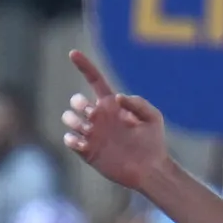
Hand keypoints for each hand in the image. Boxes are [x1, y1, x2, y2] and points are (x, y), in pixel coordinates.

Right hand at [59, 50, 169, 189]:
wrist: (150, 169)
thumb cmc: (153, 142)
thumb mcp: (152, 117)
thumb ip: (138, 103)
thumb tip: (116, 98)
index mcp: (111, 105)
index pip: (94, 80)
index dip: (84, 66)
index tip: (73, 53)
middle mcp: (99, 117)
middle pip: (76, 100)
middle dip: (79, 104)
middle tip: (93, 114)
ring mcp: (92, 134)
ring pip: (68, 118)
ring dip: (75, 121)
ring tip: (90, 130)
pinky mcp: (87, 152)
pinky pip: (69, 140)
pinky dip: (72, 139)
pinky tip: (84, 144)